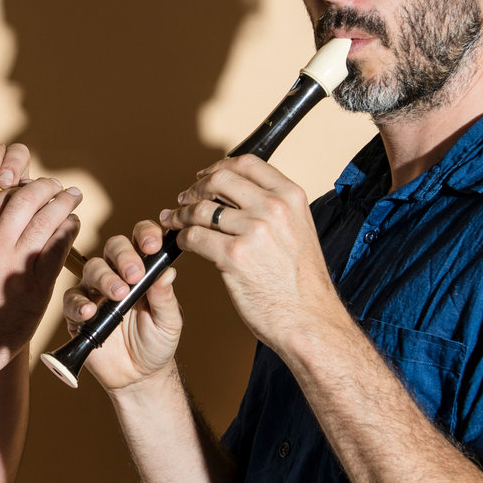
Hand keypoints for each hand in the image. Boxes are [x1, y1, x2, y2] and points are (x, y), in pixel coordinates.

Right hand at [0, 143, 81, 358]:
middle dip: (45, 187)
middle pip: (24, 200)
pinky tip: (73, 225)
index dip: (20, 188)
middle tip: (57, 186)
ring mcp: (15, 266)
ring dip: (62, 203)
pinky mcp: (35, 287)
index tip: (33, 187)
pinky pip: (57, 249)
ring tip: (72, 196)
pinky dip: (67, 232)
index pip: (0, 199)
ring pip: (45, 220)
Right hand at [62, 220, 181, 391]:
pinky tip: (91, 312)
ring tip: (118, 295)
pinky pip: (72, 300)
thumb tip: (167, 271)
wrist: (139, 376)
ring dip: (105, 278)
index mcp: (142, 270)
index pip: (141, 240)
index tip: (152, 246)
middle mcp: (117, 274)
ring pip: (92, 269)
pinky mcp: (78, 312)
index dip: (145, 235)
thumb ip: (165, 298)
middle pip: (114, 247)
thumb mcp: (169, 322)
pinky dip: (80, 304)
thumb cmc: (156, 343)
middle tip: (134, 275)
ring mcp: (96, 292)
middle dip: (124, 256)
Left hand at [161, 155, 337, 350]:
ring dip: (180, 214)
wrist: (309, 320)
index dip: (219, 167)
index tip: (204, 177)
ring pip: (201, 208)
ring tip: (174, 221)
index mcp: (291, 197)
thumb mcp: (299, 230)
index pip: (247, 163)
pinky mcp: (234, 257)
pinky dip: (182, 237)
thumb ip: (274, 208)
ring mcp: (253, 231)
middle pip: (219, 179)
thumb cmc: (303, 284)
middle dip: (195, 188)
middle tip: (184, 199)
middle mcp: (273, 208)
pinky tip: (181, 242)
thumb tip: (237, 196)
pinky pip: (194, 236)